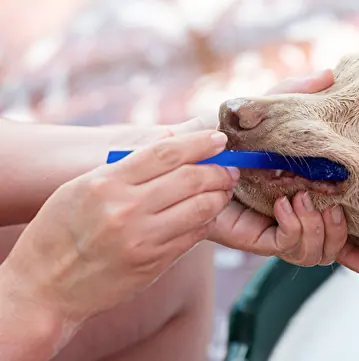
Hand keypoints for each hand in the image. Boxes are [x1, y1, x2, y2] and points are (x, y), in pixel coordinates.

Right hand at [0, 130, 235, 335]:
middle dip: (219, 170)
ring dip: (219, 196)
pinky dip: (206, 221)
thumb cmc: (60, 232)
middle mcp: (126, 209)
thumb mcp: (80, 188)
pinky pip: (194, 235)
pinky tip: (206, 215)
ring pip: (201, 208)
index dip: (199, 143)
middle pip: (191, 179)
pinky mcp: (154, 263)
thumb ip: (124, 166)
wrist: (45, 288)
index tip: (219, 139)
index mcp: (106, 183)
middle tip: (230, 168)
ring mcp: (143, 239)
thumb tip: (170, 143)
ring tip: (223, 190)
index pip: (166, 152)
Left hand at [209, 70, 358, 279]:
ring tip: (300, 201)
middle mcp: (299, 215)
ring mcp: (280, 229)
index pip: (341, 224)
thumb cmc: (225, 131)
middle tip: (331, 206)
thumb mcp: (268, 108)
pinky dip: (295, 229)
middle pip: (335, 245)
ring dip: (318, 229)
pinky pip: (291, 247)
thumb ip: (298, 92)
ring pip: (317, 253)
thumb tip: (331, 74)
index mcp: (309, 191)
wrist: (188, 151)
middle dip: (341, 232)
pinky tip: (283, 207)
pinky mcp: (260, 238)